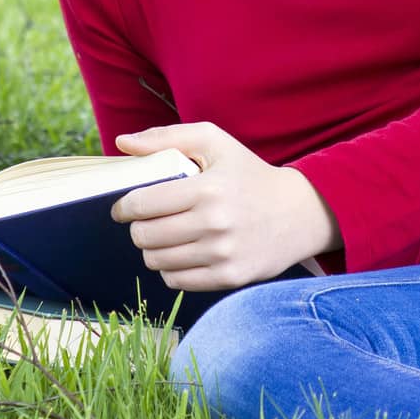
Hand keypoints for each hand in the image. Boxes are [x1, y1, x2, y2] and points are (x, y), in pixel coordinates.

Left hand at [109, 121, 340, 291]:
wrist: (297, 213)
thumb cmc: (247, 173)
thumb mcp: (213, 142)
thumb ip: (166, 137)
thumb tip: (123, 143)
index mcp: (208, 188)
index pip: (142, 203)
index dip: (124, 206)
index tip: (125, 206)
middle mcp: (215, 224)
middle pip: (145, 236)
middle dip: (138, 227)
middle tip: (146, 220)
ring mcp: (223, 255)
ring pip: (156, 260)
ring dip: (153, 248)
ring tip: (165, 235)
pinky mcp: (229, 278)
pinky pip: (175, 281)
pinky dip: (171, 268)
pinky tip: (183, 251)